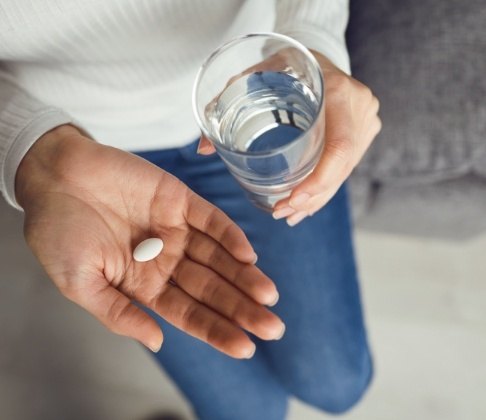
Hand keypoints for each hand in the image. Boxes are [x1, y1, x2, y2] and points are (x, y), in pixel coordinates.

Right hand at [16, 125, 283, 357]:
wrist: (54, 177)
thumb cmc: (59, 231)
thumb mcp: (80, 283)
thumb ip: (118, 313)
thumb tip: (156, 342)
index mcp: (144, 284)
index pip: (188, 314)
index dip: (216, 330)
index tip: (245, 347)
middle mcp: (166, 259)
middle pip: (211, 288)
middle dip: (241, 308)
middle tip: (273, 328)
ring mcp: (175, 230)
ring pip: (218, 257)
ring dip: (244, 276)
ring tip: (269, 296)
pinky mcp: (179, 200)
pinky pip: (211, 220)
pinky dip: (230, 235)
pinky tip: (248, 255)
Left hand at [197, 51, 380, 224]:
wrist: (315, 51)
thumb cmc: (280, 64)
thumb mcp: (252, 77)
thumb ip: (224, 106)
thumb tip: (203, 149)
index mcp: (337, 91)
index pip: (339, 147)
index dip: (319, 181)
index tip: (292, 201)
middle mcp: (358, 107)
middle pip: (341, 167)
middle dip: (311, 197)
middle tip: (282, 213)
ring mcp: (366, 120)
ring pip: (345, 171)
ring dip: (318, 197)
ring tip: (290, 215)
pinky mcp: (365, 130)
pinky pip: (348, 165)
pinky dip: (326, 185)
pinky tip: (307, 203)